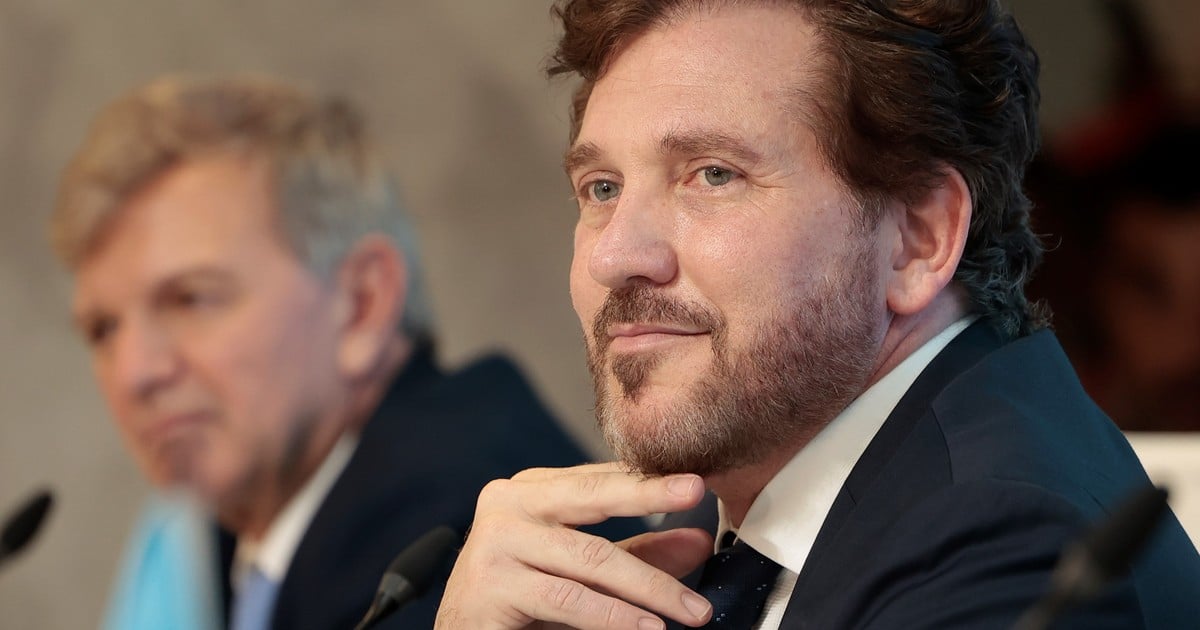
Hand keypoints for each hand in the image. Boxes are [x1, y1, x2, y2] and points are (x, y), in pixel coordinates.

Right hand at [434, 462, 714, 629]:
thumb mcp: (586, 575)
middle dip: (649, 496)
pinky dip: (616, 617)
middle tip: (696, 492)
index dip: (648, 481)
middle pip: (592, 498)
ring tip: (690, 609)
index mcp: (529, 492)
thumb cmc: (520, 604)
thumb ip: (637, 554)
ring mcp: (494, 542)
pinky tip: (648, 627)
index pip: (598, 479)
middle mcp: (507, 505)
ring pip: (590, 558)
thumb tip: (698, 540)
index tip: (695, 483)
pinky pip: (569, 599)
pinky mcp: (491, 585)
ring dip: (649, 587)